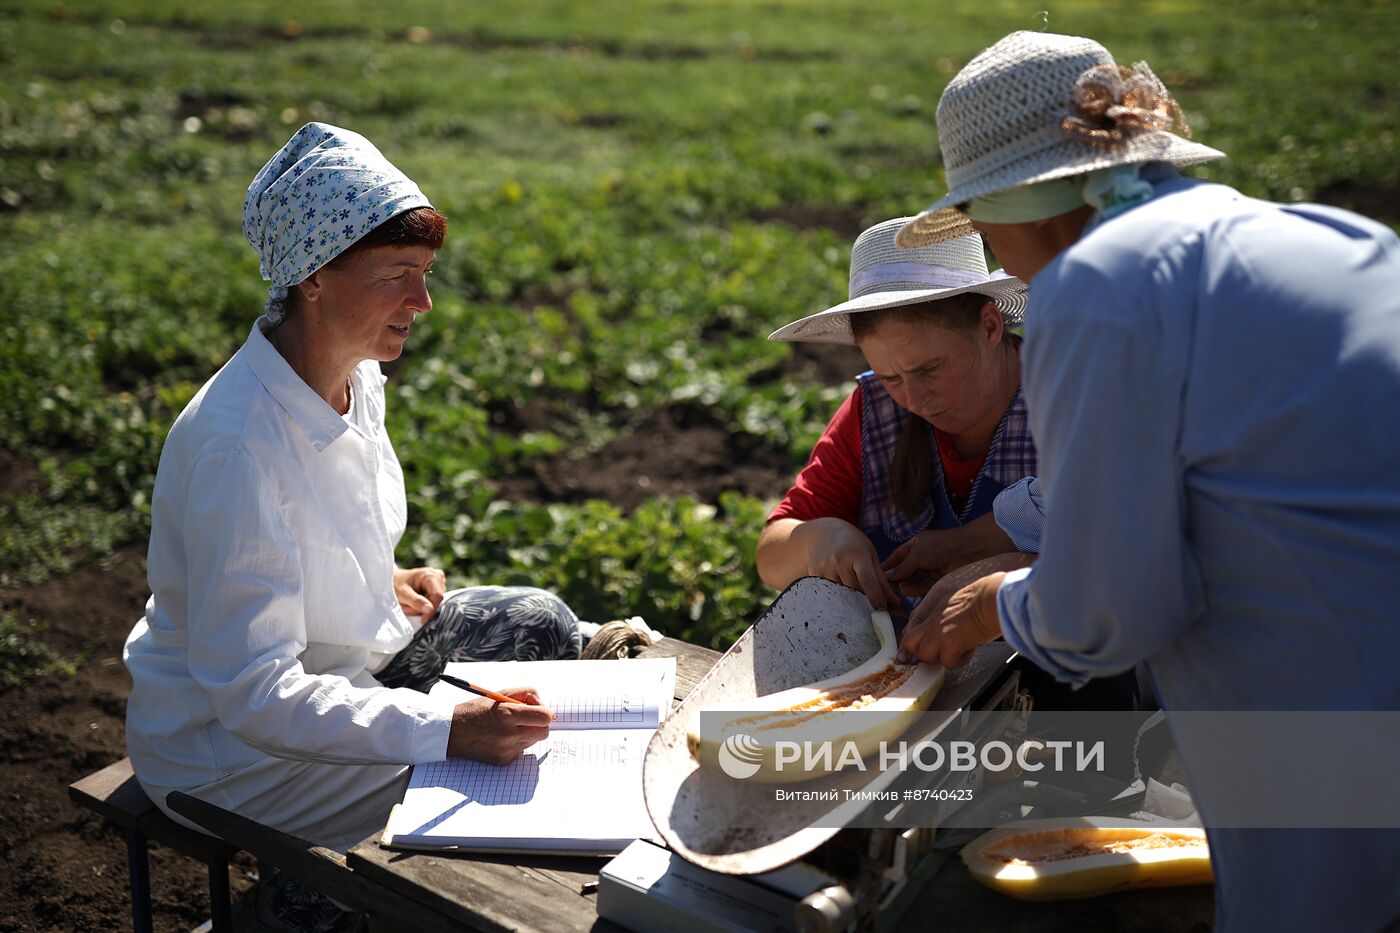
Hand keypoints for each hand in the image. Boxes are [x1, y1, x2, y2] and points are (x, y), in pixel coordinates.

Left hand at [394, 566, 446, 620]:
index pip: (438, 596)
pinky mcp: (436, 590)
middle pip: (436, 601)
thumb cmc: (394, 584)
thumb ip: (416, 601)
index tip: (423, 620)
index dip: (431, 610)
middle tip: (406, 607)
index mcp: (430, 575)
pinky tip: (412, 603)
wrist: (391, 581)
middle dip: (422, 608)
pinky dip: (421, 607)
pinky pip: (432, 604)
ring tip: (407, 604)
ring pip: (434, 604)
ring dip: (420, 609)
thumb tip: (430, 609)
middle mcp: (437, 577)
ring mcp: (438, 583)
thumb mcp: (402, 593)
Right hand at [447, 687, 553, 764]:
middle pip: (544, 732)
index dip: (544, 711)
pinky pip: (521, 750)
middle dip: (539, 723)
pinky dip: (517, 742)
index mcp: (507, 714)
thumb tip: (543, 705)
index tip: (536, 708)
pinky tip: (502, 737)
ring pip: (534, 741)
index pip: (544, 717)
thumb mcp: (500, 694)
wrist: (452, 733)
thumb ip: (525, 695)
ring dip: (528, 732)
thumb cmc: (476, 710)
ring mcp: (507, 750)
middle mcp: (509, 735)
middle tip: (527, 717)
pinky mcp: (504, 760)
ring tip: (510, 726)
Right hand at [803, 518, 902, 610]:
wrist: (824, 533)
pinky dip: (834, 596)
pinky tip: (836, 589)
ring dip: (847, 599)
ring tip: (850, 592)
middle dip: (862, 599)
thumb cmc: (853, 545)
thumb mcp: (871, 556)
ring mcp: (824, 567)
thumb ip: (881, 580)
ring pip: (840, 595)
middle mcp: (839, 560)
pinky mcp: (813, 574)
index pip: (868, 580)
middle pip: (854, 591)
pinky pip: (827, 593)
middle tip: (868, 602)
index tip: (882, 612)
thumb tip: (894, 602)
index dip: (875, 597)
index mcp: (857, 553)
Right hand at [882, 513, 1014, 596]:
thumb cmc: (941, 545)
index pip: (899, 555)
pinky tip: (906, 592)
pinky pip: (925, 587)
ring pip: (915, 580)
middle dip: (897, 578)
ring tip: (896, 591)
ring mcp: (932, 570)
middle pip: (906, 570)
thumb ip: (904, 566)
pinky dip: (916, 590)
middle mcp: (924, 557)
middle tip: (886, 588)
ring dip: (906, 585)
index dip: (889, 564)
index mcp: (917, 545)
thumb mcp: (917, 552)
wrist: (969, 551)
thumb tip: (891, 576)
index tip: (878, 573)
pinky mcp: (940, 581)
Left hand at [898, 572, 1006, 668]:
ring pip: (925, 657)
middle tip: (935, 654)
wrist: (993, 598)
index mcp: (932, 606)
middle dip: (920, 652)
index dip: (910, 640)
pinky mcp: (950, 645)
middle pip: (910, 644)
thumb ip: (945, 611)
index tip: (909, 651)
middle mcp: (931, 620)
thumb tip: (946, 628)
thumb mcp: (956, 597)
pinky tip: (969, 651)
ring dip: (940, 658)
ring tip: (956, 651)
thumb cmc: (983, 595)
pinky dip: (959, 661)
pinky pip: (947, 663)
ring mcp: (938, 634)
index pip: (912, 624)